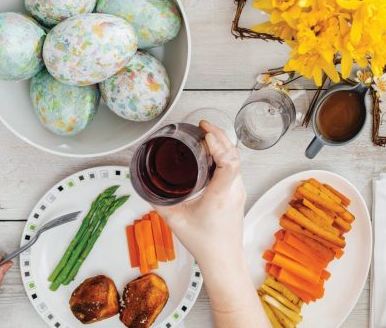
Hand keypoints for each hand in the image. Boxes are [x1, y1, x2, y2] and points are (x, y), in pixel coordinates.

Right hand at [154, 121, 244, 262]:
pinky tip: (214, 152)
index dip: (219, 144)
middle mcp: (234, 190)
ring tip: (207, 134)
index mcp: (221, 195)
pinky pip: (235, 168)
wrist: (223, 259)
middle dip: (220, 136)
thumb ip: (159, 202)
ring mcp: (239, 191)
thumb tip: (146, 185)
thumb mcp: (175, 221)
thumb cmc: (205, 243)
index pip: (229, 163)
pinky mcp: (238, 193)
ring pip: (236, 160)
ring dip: (224, 144)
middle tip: (203, 126)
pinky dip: (225, 155)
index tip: (206, 134)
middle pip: (234, 155)